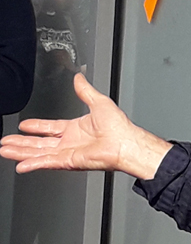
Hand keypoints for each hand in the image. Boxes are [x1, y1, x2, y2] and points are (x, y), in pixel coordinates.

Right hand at [0, 73, 172, 179]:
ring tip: (5, 151)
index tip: (24, 125)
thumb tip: (79, 78)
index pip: (51, 128)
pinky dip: (33, 164)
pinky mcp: (69, 161)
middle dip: (21, 142)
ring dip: (21, 152)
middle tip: (6, 142)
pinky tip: (21, 165)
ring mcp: (69, 153)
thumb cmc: (119, 127)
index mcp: (77, 129)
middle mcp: (71, 142)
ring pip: (39, 153)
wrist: (126, 143)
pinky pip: (47, 162)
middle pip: (39, 143)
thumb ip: (85, 91)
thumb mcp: (98, 102)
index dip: (37, 126)